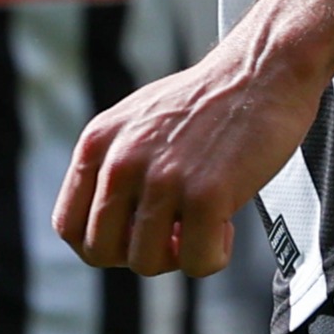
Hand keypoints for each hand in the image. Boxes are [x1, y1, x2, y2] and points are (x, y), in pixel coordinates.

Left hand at [55, 28, 325, 277]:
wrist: (265, 69)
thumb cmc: (211, 99)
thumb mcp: (139, 120)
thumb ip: (114, 163)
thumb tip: (108, 222)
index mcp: (98, 142)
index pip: (67, 225)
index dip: (101, 244)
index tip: (134, 236)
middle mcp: (121, 160)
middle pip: (100, 252)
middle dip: (138, 254)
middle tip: (172, 236)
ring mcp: (162, 178)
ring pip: (146, 264)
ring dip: (179, 257)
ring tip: (204, 225)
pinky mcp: (205, 194)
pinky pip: (196, 263)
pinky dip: (214, 256)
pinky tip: (226, 225)